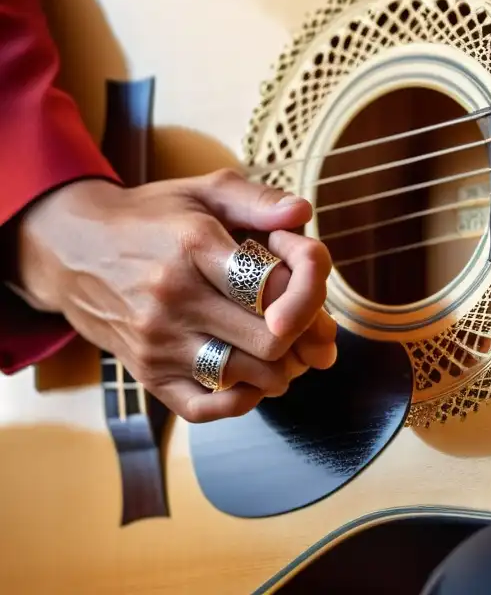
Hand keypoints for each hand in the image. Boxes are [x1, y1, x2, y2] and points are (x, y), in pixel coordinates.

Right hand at [16, 169, 336, 422]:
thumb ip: (259, 200)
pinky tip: (251, 373)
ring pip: (249, 377)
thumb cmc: (151, 218)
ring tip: (281, 340)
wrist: (72, 248)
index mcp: (194, 246)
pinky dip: (243, 399)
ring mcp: (158, 342)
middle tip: (304, 316)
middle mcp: (174, 299)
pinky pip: (207, 408)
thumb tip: (302, 213)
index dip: (310, 287)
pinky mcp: (147, 374)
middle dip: (303, 330)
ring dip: (282, 365)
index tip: (308, 279)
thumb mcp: (203, 192)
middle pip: (272, 339)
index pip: (275, 287)